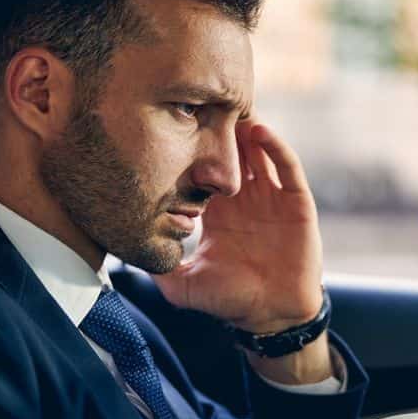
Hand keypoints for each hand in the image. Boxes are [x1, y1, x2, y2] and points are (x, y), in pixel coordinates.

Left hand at [152, 119, 322, 329]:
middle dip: (220, 132)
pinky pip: (287, 168)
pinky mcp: (296, 203)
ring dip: (247, 131)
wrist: (271, 315)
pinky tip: (260, 130)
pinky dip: (275, 147)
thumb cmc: (230, 301)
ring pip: (258, 154)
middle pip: (232, 155)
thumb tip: (121, 256)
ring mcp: (271, 199)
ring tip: (231, 109)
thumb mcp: (183, 285)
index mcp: (219, 215)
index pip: (203, 174)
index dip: (191, 152)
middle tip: (203, 103)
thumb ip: (156, 269)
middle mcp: (245, 201)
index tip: (173, 128)